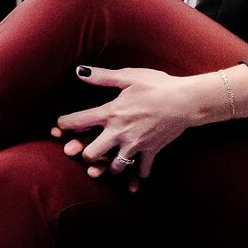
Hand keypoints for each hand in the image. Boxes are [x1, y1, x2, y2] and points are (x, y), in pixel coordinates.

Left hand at [53, 65, 204, 183]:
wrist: (187, 100)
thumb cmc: (159, 85)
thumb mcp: (129, 77)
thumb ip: (102, 77)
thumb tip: (79, 71)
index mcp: (111, 113)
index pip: (77, 122)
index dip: (64, 124)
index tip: (60, 126)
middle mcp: (119, 132)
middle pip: (91, 154)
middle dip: (86, 154)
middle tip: (89, 151)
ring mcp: (136, 144)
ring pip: (115, 166)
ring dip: (110, 167)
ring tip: (110, 163)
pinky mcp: (152, 150)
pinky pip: (142, 169)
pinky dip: (139, 175)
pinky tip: (136, 176)